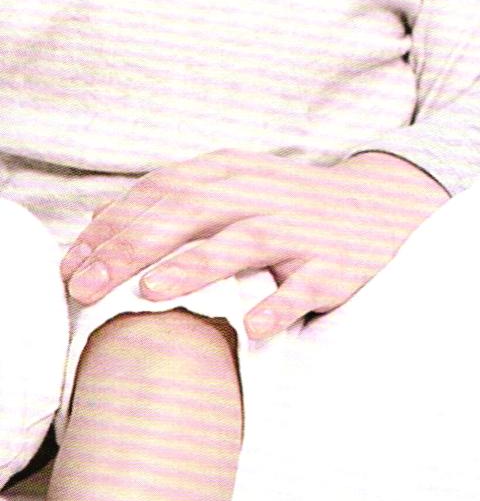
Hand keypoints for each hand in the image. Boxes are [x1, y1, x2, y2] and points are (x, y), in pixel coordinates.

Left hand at [58, 149, 447, 343]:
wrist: (385, 205)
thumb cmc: (289, 206)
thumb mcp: (234, 189)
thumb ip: (173, 203)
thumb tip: (96, 229)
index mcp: (234, 173)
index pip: (163, 189)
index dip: (114, 224)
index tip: (72, 264)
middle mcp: (264, 195)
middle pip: (192, 211)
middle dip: (134, 247)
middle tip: (89, 285)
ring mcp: (301, 230)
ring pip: (244, 241)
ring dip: (196, 265)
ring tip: (152, 291)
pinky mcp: (335, 265)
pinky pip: (305, 286)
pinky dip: (280, 304)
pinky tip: (254, 327)